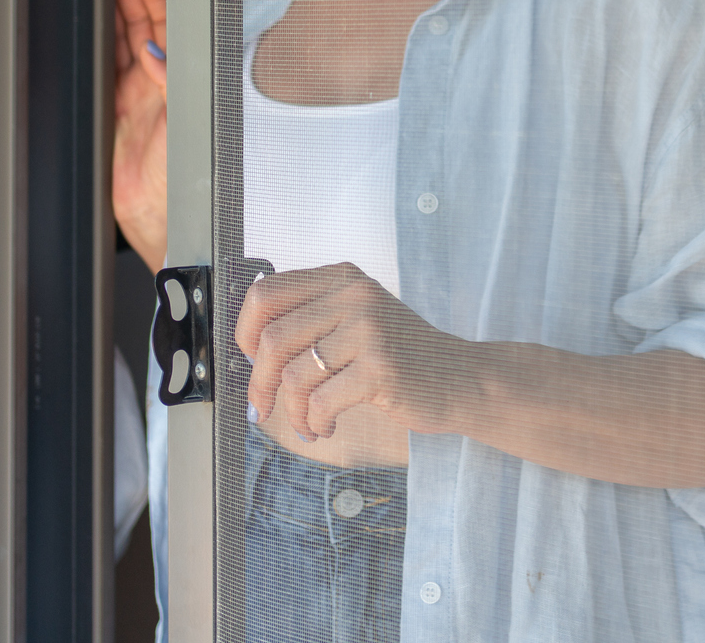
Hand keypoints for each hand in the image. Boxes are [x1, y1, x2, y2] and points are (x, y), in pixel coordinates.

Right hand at [113, 0, 168, 269]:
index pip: (170, 30)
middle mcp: (159, 87)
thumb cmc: (187, 178)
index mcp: (183, 83)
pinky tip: (91, 28)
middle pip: (143, 29)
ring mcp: (134, 99)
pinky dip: (95, 48)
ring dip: (113, 15)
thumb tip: (154, 54)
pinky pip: (101, 73)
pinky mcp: (112, 115)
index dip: (157, 1)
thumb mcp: (185, 122)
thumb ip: (171, 84)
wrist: (163, 218)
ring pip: (120, 45)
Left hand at [234, 264, 467, 446]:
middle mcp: (354, 296)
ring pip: (294, 376)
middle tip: (263, 407)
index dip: (244, 332)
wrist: (460, 377)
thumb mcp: (356, 319)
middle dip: (260, 383)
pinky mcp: (380, 369)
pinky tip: (327, 426)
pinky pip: (320, 402)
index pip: (266, 293)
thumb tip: (248, 350)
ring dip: (293, 412)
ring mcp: (369, 331)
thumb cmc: (400, 354)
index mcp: (342, 279)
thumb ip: (310, 319)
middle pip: (273, 339)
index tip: (250, 360)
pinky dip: (315, 423)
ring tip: (307, 423)